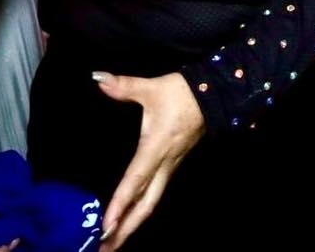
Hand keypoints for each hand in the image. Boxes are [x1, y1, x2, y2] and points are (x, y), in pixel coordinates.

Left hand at [94, 71, 205, 249]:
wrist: (216, 93)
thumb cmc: (182, 93)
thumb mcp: (152, 88)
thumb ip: (123, 86)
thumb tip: (97, 79)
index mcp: (156, 148)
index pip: (135, 181)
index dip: (120, 204)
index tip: (106, 226)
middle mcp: (164, 163)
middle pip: (146, 204)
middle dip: (126, 229)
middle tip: (104, 249)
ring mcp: (171, 166)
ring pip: (152, 202)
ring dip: (133, 223)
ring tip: (113, 242)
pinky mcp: (174, 164)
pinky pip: (156, 193)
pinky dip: (141, 210)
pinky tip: (132, 216)